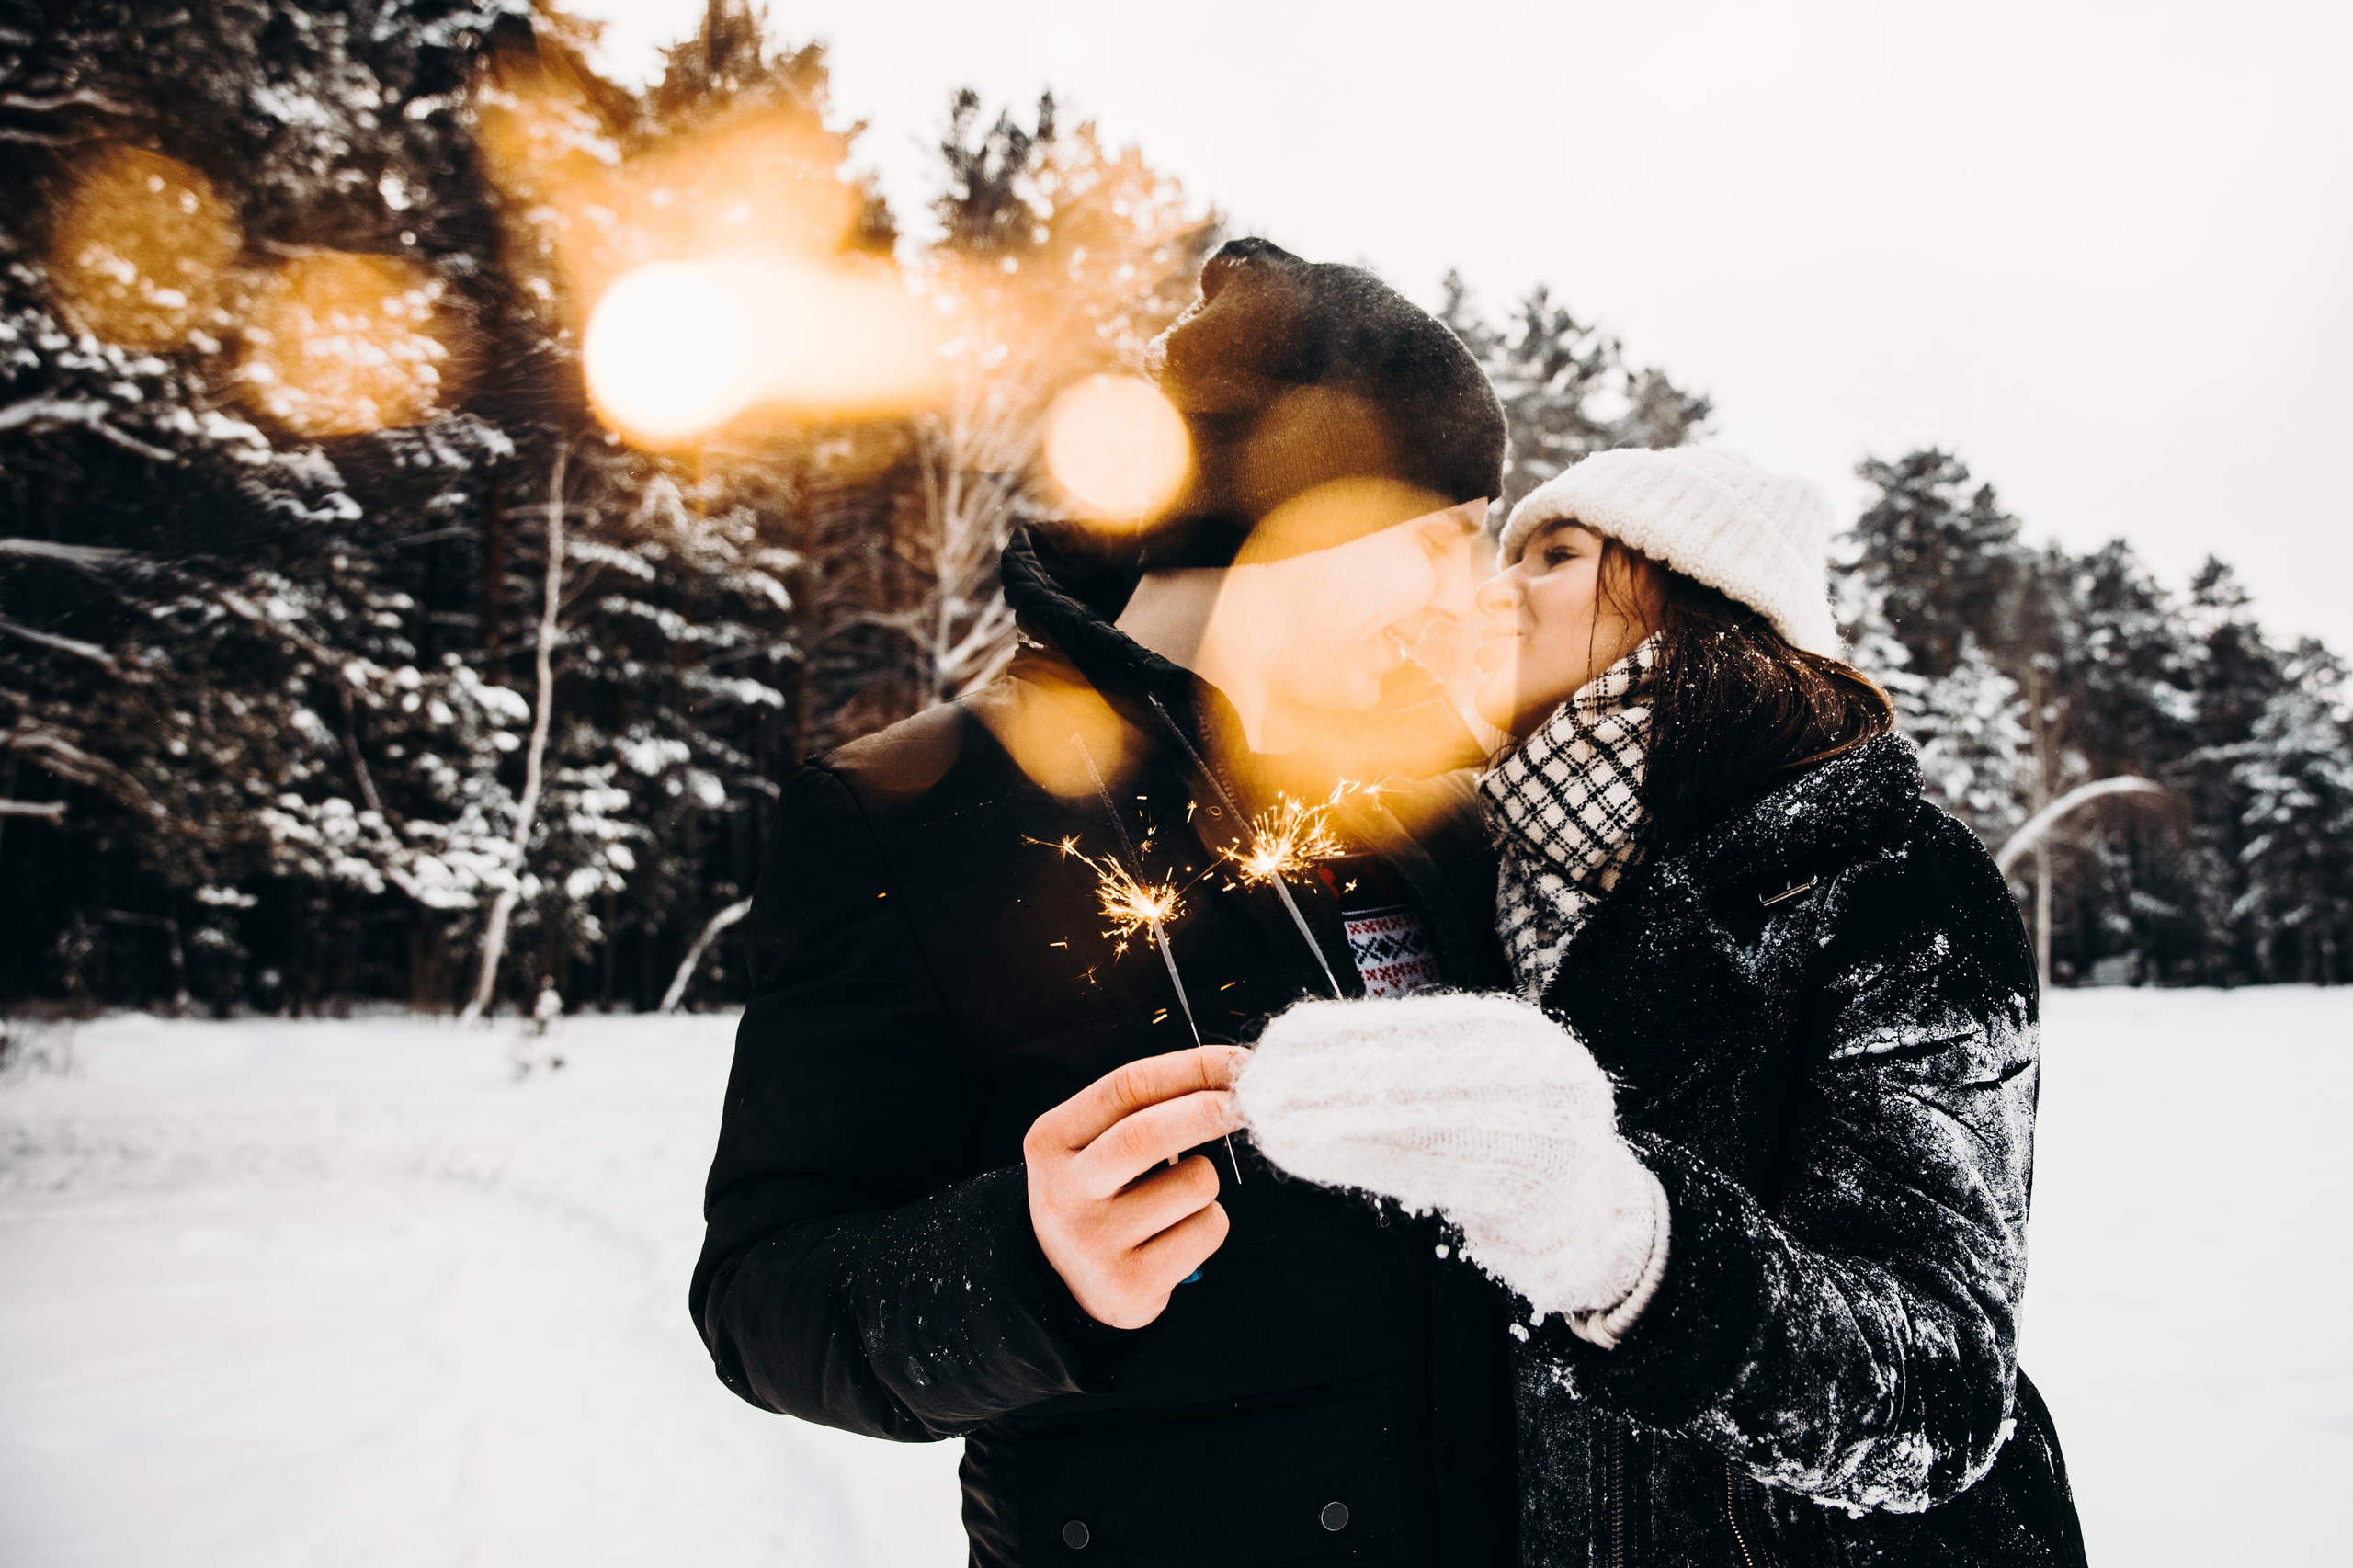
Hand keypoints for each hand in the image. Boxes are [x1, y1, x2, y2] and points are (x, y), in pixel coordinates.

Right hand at [1024, 1045, 1247, 1329]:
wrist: (1065, 1283)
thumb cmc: (1101, 1193)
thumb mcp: (1095, 1144)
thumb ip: (1147, 1108)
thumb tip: (1231, 1073)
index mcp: (1052, 1140)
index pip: (1128, 1086)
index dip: (1193, 1067)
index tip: (1238, 1063)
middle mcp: (1064, 1191)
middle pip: (1148, 1133)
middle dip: (1210, 1110)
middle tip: (1249, 1104)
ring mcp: (1094, 1241)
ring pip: (1195, 1182)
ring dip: (1207, 1179)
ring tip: (1177, 1198)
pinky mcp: (1130, 1282)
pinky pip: (1207, 1229)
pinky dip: (1209, 1223)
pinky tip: (1177, 1237)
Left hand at [1236, 994, 1666, 1329]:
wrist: (1595, 1219)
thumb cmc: (1514, 1142)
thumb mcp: (1477, 1078)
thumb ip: (1410, 1059)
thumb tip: (1301, 1044)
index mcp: (1521, 1035)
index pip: (1419, 1025)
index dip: (1344, 1030)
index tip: (1280, 1036)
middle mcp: (1541, 1073)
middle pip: (1413, 1070)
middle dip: (1325, 1075)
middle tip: (1258, 1082)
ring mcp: (1546, 1133)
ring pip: (1415, 1121)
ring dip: (1330, 1119)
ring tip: (1269, 1119)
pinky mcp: (1534, 1192)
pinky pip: (1428, 1172)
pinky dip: (1360, 1159)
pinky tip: (1306, 1152)